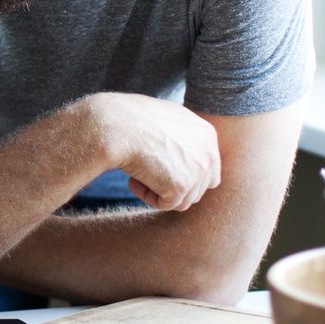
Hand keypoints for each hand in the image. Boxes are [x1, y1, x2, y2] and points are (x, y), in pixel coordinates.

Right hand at [70, 92, 220, 211]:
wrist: (115, 125)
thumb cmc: (130, 118)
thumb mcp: (164, 120)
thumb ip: (180, 138)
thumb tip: (179, 157)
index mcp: (207, 135)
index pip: (208, 168)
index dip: (184, 174)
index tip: (160, 168)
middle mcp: (209, 152)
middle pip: (199, 188)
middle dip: (173, 186)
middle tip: (148, 172)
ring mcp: (197, 170)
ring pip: (183, 199)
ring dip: (159, 190)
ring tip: (138, 171)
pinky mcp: (181, 187)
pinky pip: (165, 205)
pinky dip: (146, 195)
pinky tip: (133, 178)